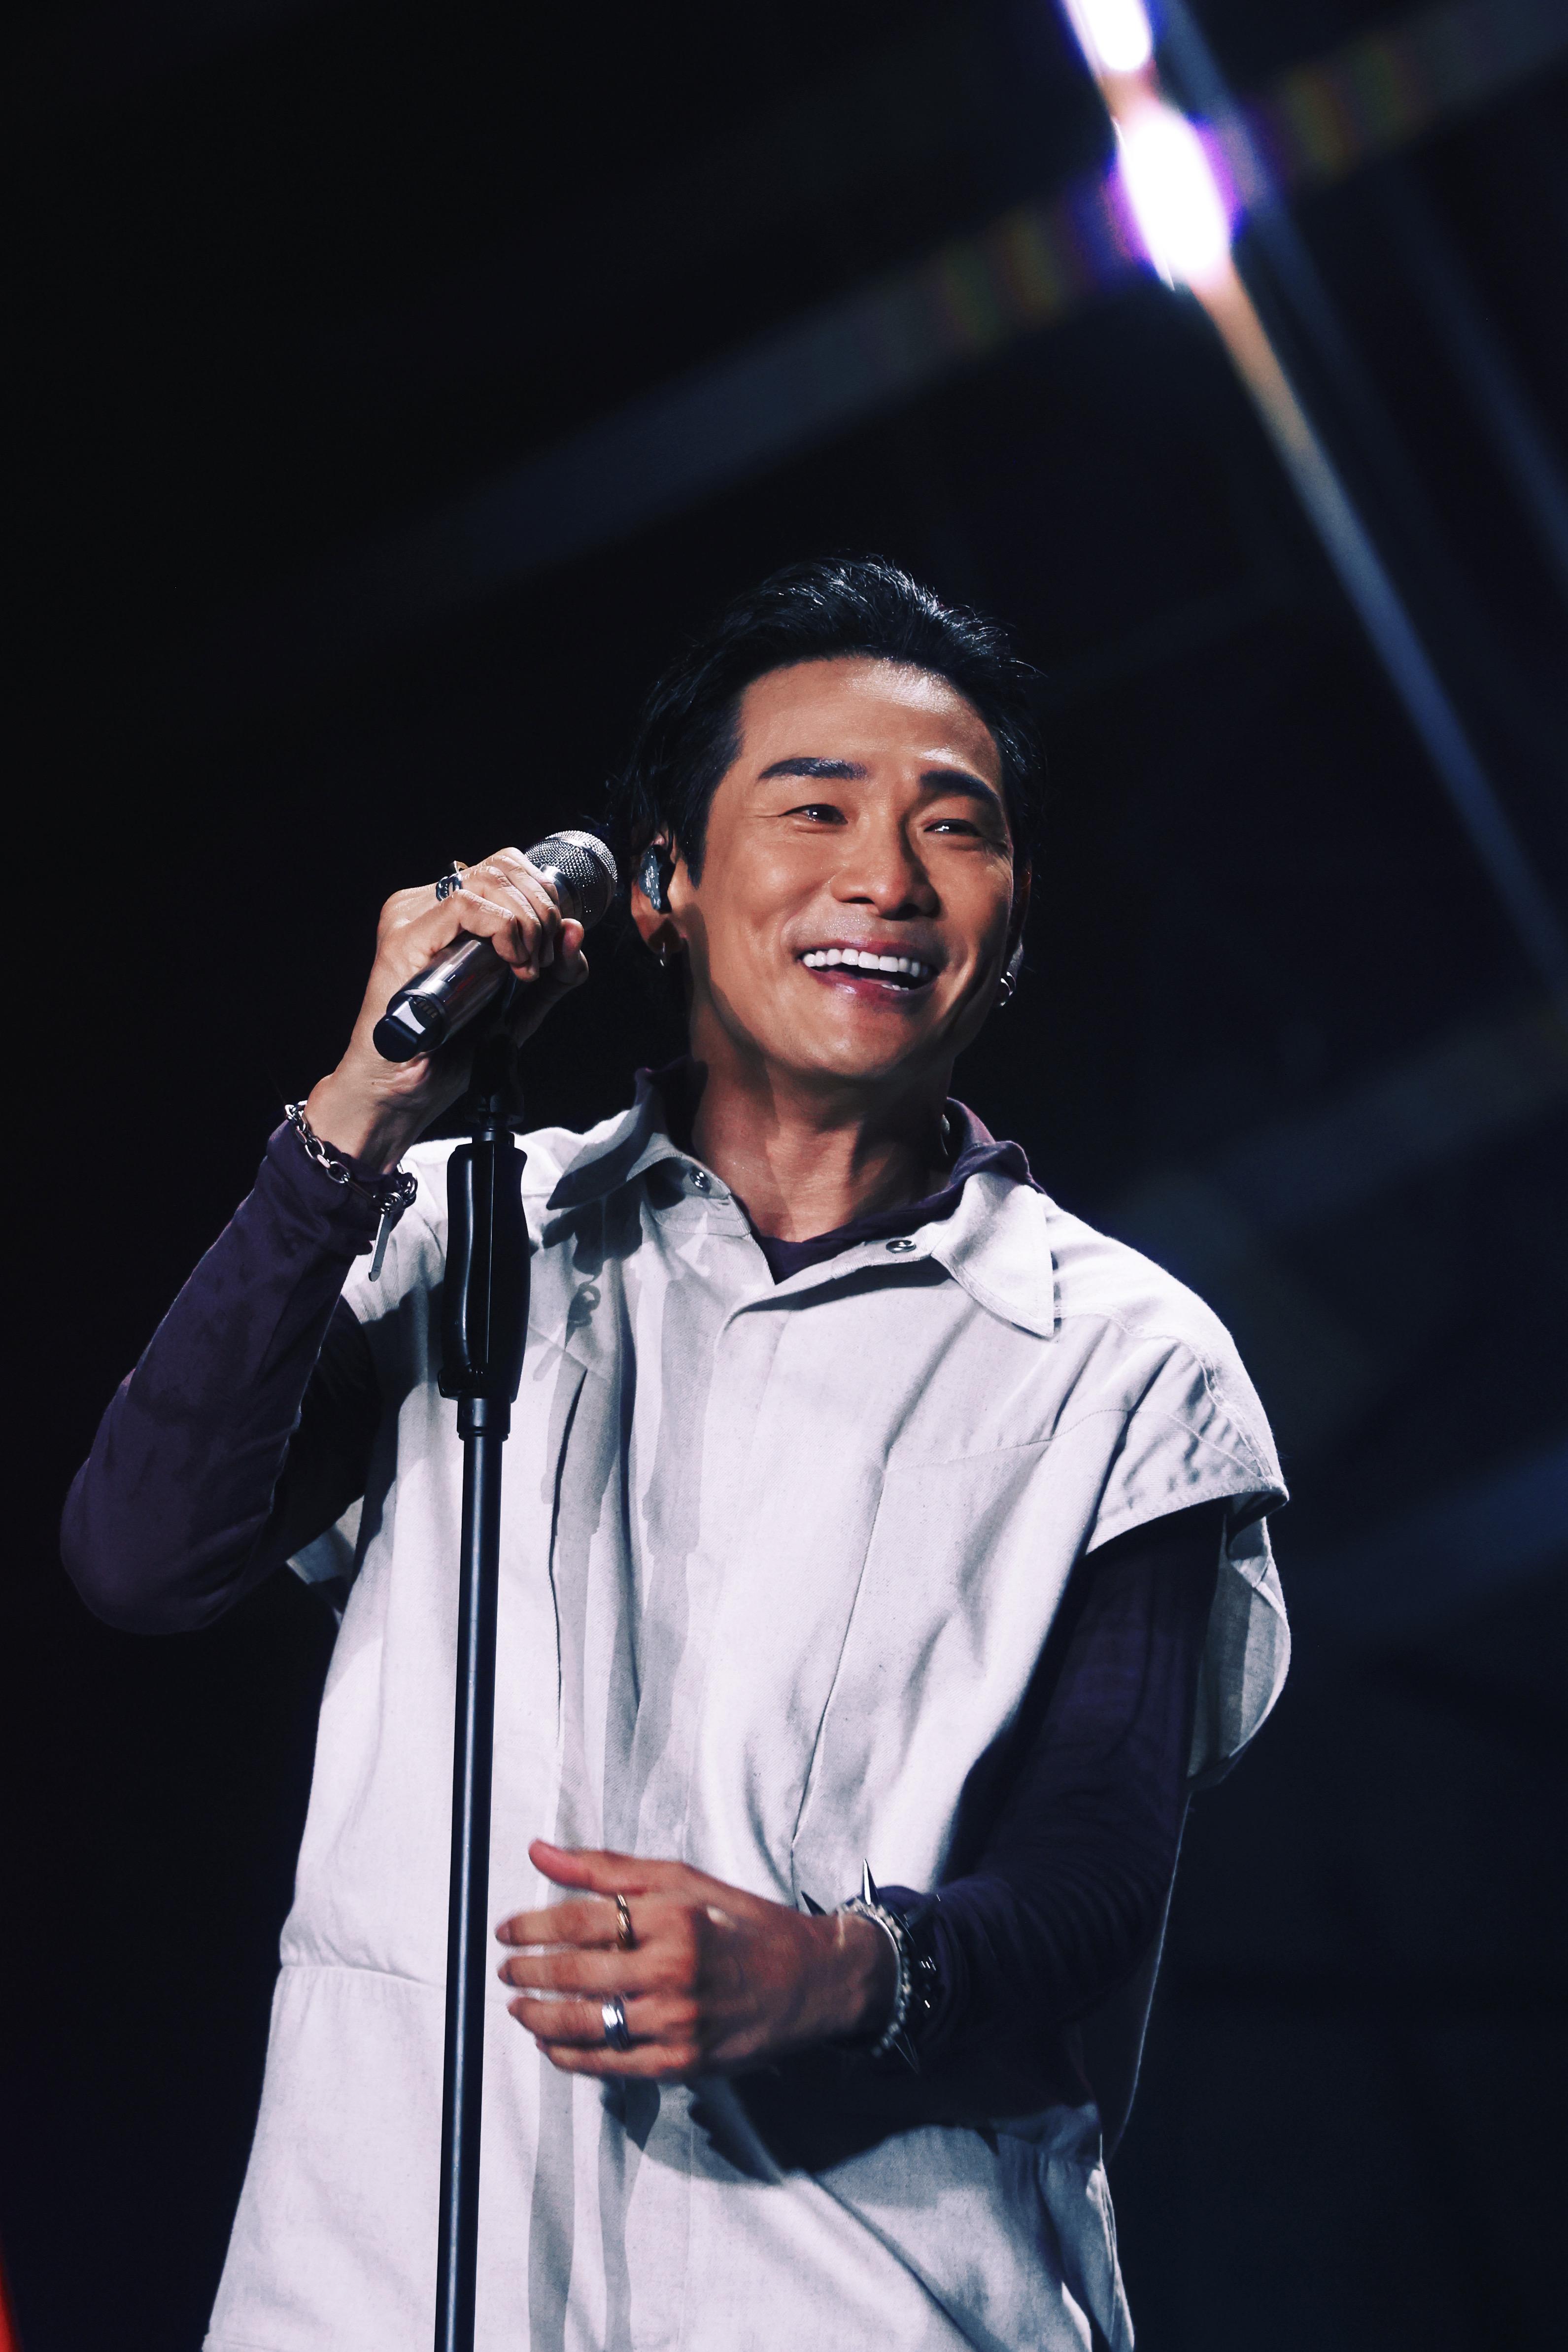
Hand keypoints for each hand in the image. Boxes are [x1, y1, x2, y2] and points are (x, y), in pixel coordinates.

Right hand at [303, 850, 588, 1170]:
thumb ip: (553, 974)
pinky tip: (512, 964)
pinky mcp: (404, 938)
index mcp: (448, 913)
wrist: (402, 1092)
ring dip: (528, 922)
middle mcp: (426, 906)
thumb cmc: (447, 1054)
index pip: (506, 868)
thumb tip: (575, 932)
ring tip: (526, 969)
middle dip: (543, 910)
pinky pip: (467, 906)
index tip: (553, 946)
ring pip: (489, 879)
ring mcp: (411, 917)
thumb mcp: (518, 1008)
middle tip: (543, 962)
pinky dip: (505, 929)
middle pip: (504, 866)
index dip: (544, 897)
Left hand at [495, 1839, 894, 2080]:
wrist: (810, 1982)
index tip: (507, 1929)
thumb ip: (607, 1869)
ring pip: (586, 2024)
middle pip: (576, 1974)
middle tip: (505, 1968)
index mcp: (674, 1916)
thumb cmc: (742, 1923)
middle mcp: (674, 1970)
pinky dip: (571, 2057)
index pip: (581, 1921)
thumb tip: (540, 1852)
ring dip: (539, 2017)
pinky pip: (609, 2065)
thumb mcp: (681, 1879)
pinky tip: (552, 2043)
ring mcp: (678, 2022)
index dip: (533, 1925)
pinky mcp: (682, 2064)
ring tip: (518, 2006)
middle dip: (527, 1972)